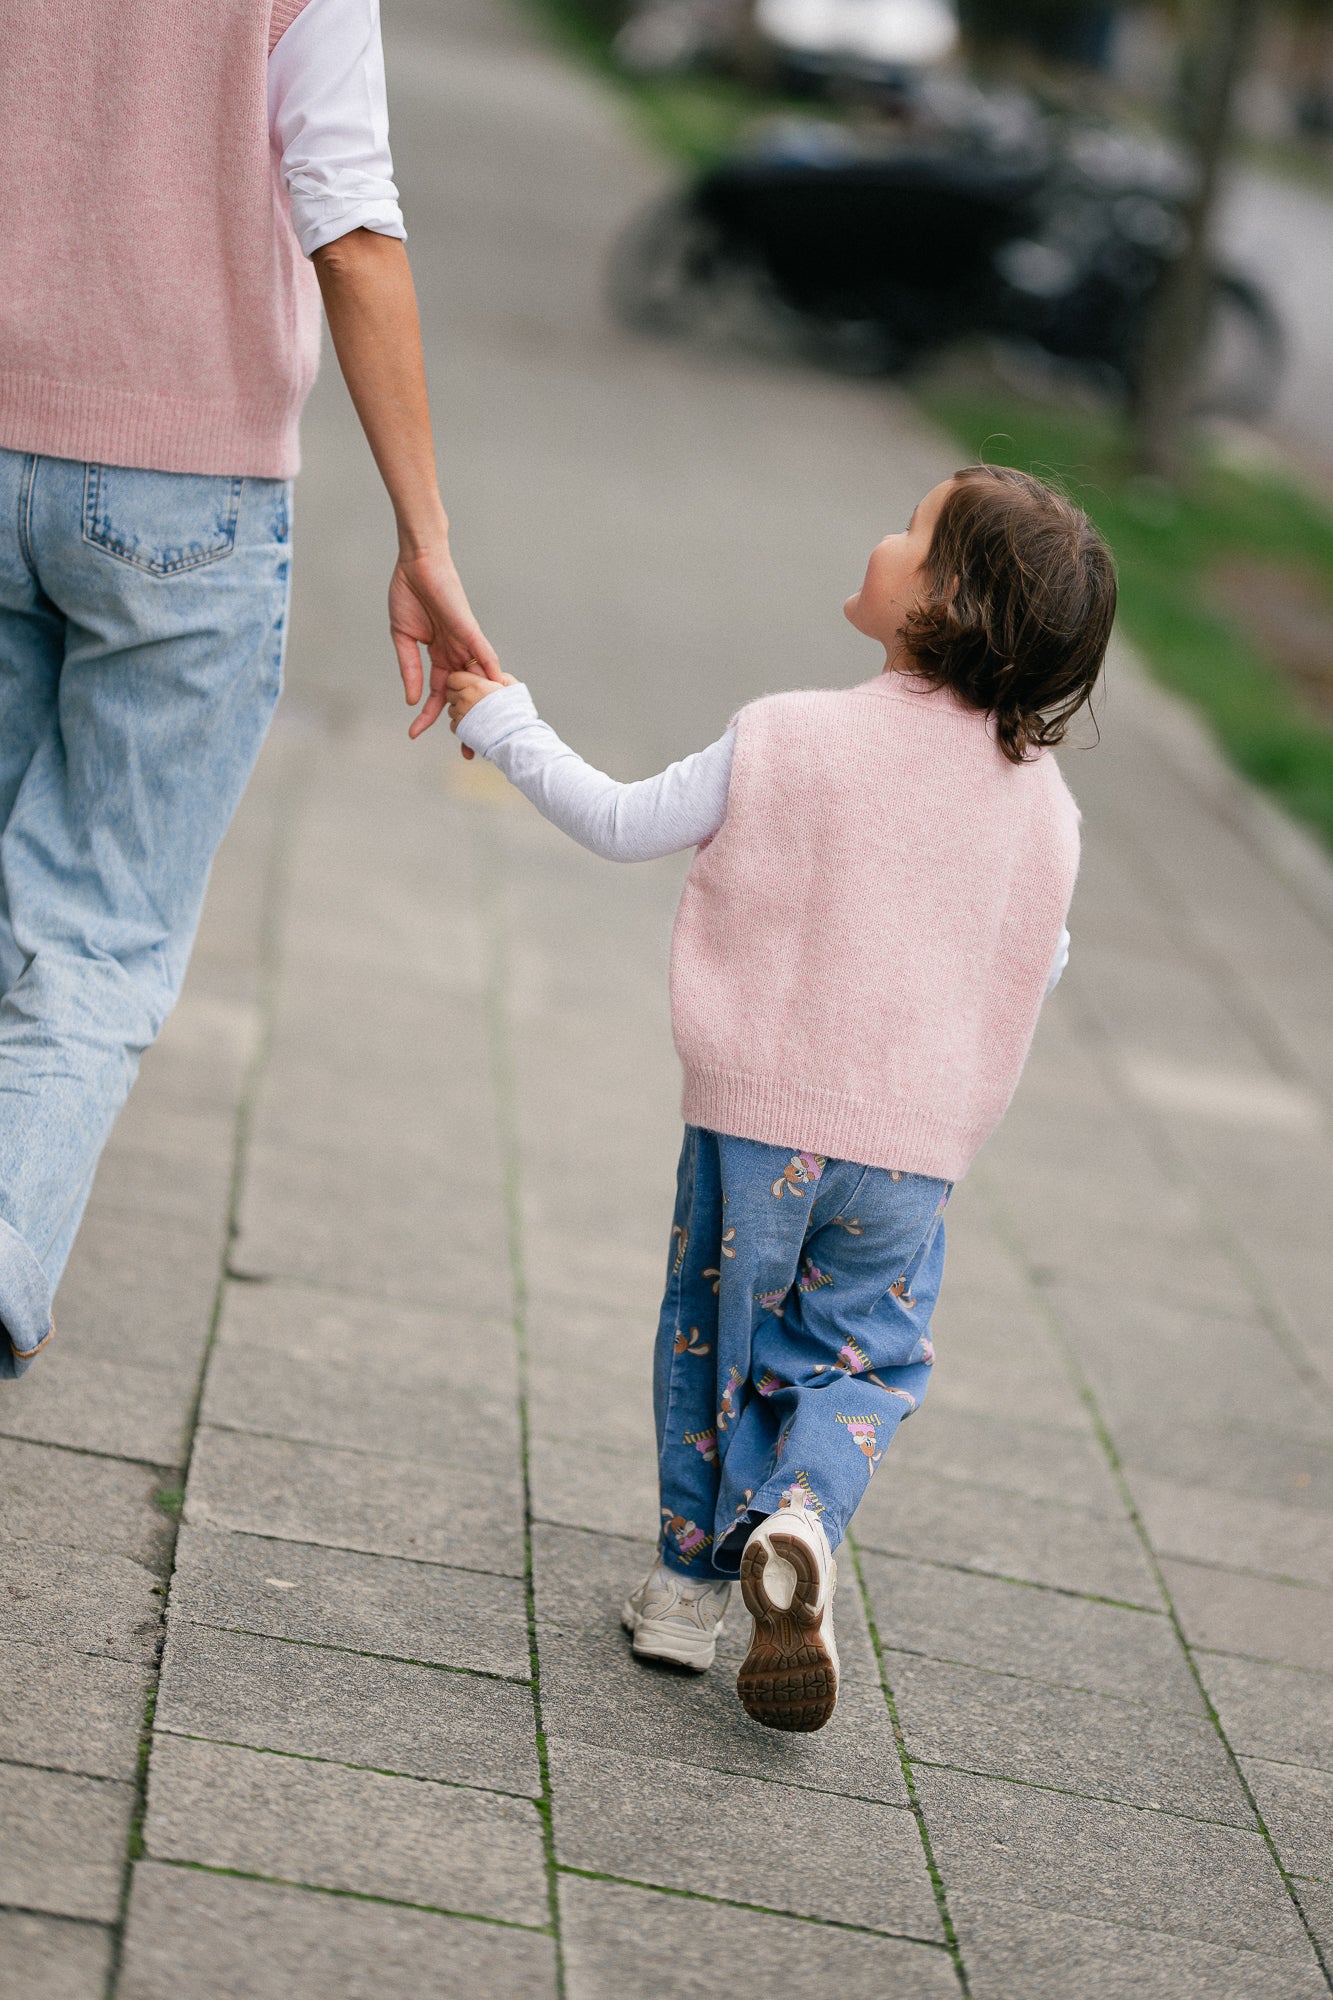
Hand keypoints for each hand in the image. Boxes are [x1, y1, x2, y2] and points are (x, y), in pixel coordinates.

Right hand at [389, 544, 501, 742]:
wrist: (416, 563)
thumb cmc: (409, 595)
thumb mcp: (403, 639)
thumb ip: (409, 669)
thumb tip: (412, 700)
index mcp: (439, 657)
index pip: (437, 695)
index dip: (428, 716)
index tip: (415, 735)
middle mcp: (456, 655)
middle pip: (464, 697)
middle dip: (465, 725)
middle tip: (468, 753)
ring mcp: (465, 644)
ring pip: (478, 683)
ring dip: (482, 709)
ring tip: (484, 735)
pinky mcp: (470, 630)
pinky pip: (484, 655)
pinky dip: (491, 674)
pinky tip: (498, 694)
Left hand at [448, 669, 515, 742]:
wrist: (515, 736)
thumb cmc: (516, 713)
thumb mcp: (510, 685)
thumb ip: (495, 674)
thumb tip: (484, 671)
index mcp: (476, 686)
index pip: (454, 678)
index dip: (460, 681)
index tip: (470, 686)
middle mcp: (465, 699)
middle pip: (450, 693)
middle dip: (459, 695)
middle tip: (475, 700)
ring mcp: (461, 714)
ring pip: (452, 709)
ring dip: (461, 711)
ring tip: (478, 714)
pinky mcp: (460, 729)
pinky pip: (454, 724)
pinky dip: (462, 724)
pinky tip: (476, 724)